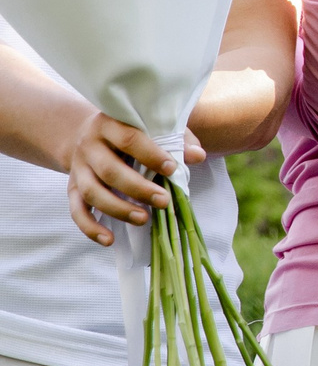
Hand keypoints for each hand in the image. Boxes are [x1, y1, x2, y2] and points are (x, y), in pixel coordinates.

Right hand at [62, 115, 201, 245]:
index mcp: (110, 124)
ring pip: (91, 192)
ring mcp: (78, 168)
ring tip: (143, 220)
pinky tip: (109, 240)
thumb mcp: (152, 127)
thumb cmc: (131, 132)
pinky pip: (77, 211)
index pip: (129, 139)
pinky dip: (90, 228)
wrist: (87, 134)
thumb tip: (197, 156)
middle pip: (109, 170)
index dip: (151, 155)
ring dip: (117, 209)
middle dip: (137, 188)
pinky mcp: (72, 188)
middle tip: (164, 201)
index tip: (172, 169)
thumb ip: (177, 139)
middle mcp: (89, 146)